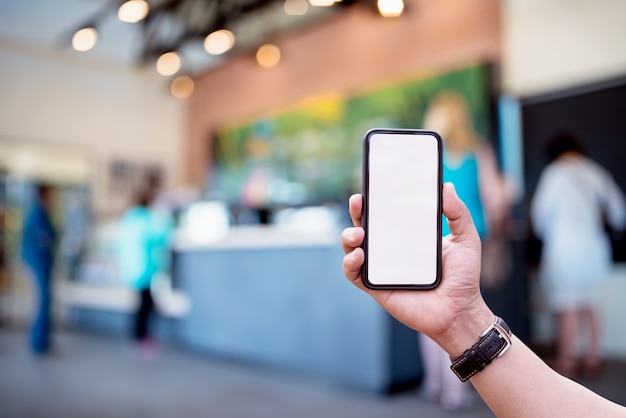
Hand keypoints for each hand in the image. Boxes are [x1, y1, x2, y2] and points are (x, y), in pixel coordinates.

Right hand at [340, 182, 492, 355]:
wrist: (460, 311)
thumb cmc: (463, 277)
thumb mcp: (466, 239)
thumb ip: (458, 213)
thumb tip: (446, 186)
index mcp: (408, 235)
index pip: (386, 213)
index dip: (375, 199)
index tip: (372, 185)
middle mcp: (390, 250)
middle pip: (364, 225)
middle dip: (356, 212)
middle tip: (358, 202)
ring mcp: (380, 268)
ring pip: (352, 247)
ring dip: (348, 236)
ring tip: (358, 234)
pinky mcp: (375, 287)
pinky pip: (353, 274)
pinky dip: (349, 263)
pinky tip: (358, 256)